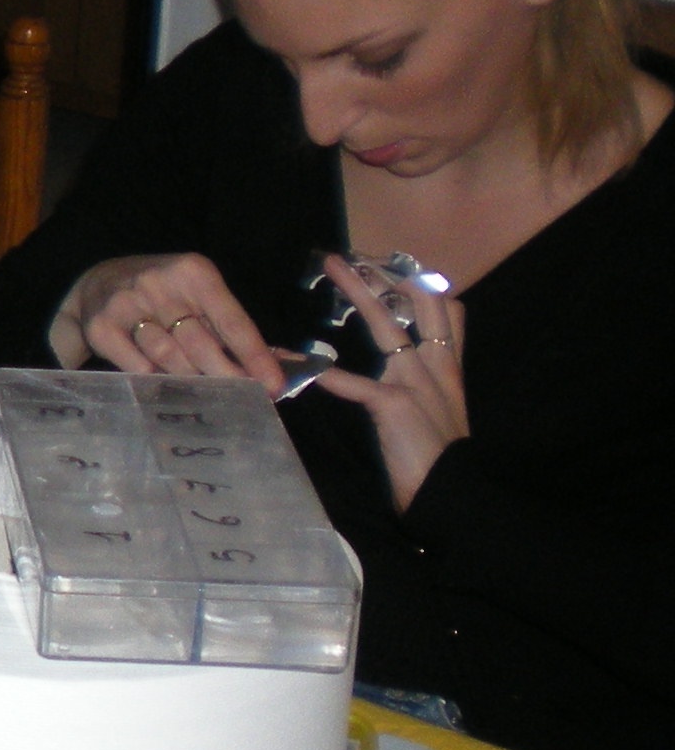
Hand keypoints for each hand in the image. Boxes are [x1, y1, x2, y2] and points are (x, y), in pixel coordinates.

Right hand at [52, 252, 289, 392]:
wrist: (97, 283)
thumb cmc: (164, 295)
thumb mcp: (198, 296)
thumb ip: (232, 327)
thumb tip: (281, 364)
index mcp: (193, 272)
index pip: (232, 321)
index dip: (255, 356)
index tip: (274, 384)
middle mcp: (158, 284)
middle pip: (201, 344)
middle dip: (225, 375)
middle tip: (242, 398)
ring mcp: (126, 304)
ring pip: (169, 358)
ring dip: (189, 379)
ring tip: (200, 390)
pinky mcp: (101, 327)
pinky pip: (138, 367)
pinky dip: (153, 378)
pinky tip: (160, 380)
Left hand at [308, 252, 467, 508]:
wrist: (453, 492)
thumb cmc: (441, 461)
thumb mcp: (442, 417)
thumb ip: (423, 391)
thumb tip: (398, 381)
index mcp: (448, 370)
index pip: (449, 314)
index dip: (426, 288)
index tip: (400, 270)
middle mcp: (435, 367)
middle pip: (421, 304)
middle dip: (391, 276)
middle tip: (358, 257)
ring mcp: (416, 381)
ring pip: (387, 324)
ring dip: (359, 293)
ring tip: (332, 268)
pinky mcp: (394, 402)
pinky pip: (352, 382)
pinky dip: (322, 373)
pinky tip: (296, 362)